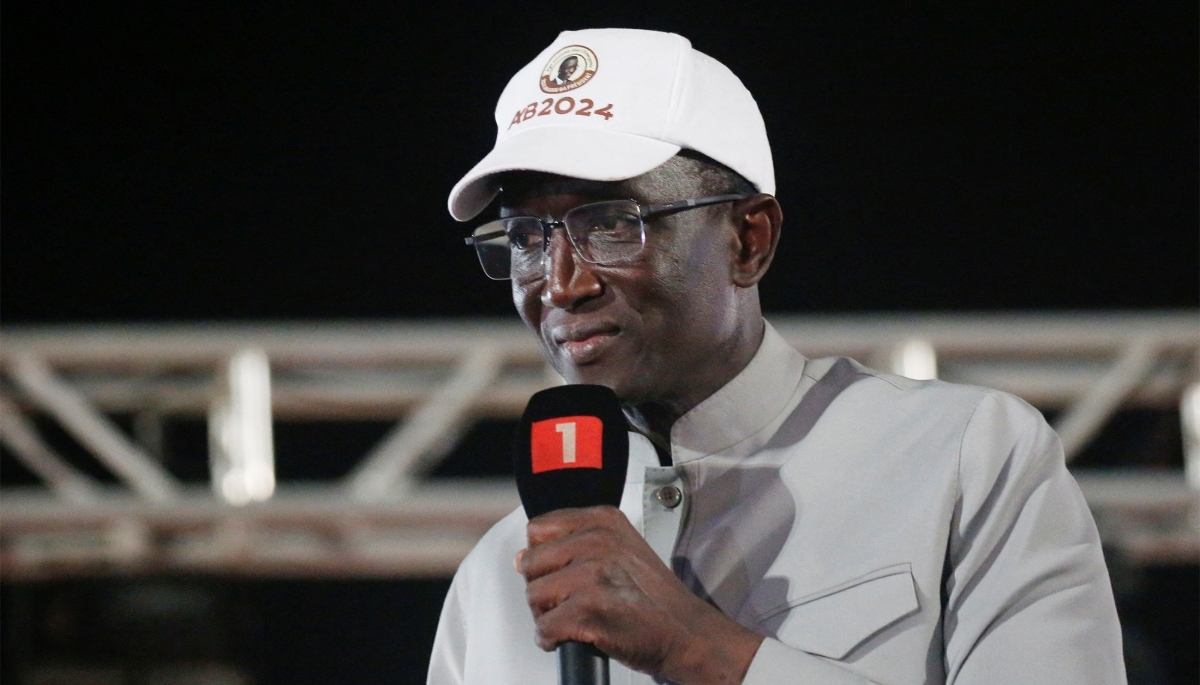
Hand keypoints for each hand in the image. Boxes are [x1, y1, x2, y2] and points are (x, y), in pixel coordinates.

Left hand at [516, 505, 763, 684]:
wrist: (686, 632)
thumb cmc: (653, 596)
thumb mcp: (622, 547)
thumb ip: (576, 542)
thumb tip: (520, 558)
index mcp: (603, 520)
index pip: (538, 529)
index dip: (543, 557)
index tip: (560, 572)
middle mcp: (597, 542)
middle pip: (530, 563)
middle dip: (543, 587)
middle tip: (568, 601)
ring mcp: (592, 575)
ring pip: (534, 596)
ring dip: (547, 615)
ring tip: (573, 619)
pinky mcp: (587, 611)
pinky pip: (544, 628)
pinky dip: (552, 640)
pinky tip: (574, 637)